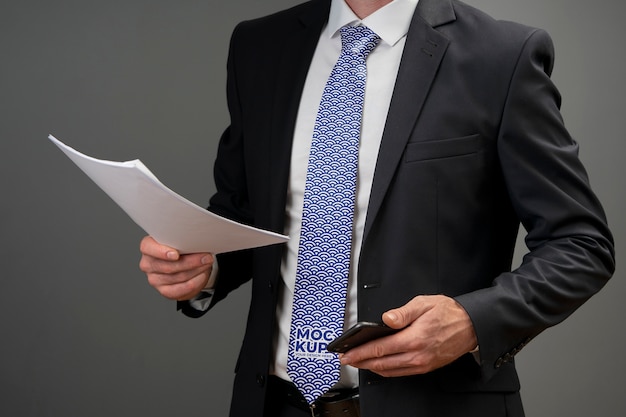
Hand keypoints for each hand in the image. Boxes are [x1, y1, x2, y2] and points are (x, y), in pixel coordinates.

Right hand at [139, 236, 213, 300]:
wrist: (186, 265)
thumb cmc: (181, 249)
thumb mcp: (181, 240)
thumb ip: (183, 239)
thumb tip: (197, 240)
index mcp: (148, 247)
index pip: (148, 248)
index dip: (161, 252)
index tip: (176, 254)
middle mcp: (148, 264)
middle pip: (168, 266)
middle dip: (191, 261)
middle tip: (206, 256)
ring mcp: (154, 279)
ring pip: (178, 277)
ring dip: (196, 270)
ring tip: (207, 263)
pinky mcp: (164, 291)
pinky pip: (180, 289)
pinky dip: (194, 281)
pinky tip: (202, 275)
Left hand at [339, 295, 476, 376]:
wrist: (471, 326)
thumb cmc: (449, 312)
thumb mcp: (424, 303)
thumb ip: (403, 312)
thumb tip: (386, 319)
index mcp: (414, 338)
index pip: (380, 348)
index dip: (360, 352)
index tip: (347, 353)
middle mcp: (417, 355)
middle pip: (381, 363)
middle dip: (361, 362)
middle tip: (347, 359)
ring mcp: (422, 364)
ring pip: (390, 371)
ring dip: (371, 368)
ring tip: (358, 362)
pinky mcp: (426, 367)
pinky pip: (401, 372)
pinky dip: (386, 370)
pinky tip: (379, 365)